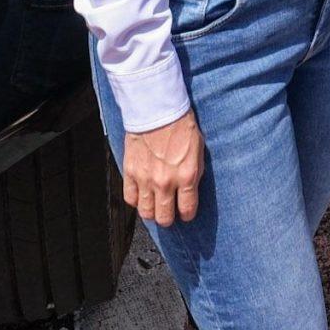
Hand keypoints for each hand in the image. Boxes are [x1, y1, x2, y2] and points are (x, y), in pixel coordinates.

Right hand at [123, 111, 204, 225]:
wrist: (157, 109)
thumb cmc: (180, 125)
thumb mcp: (198, 151)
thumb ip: (194, 174)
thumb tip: (190, 191)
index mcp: (187, 176)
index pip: (187, 210)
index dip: (187, 215)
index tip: (185, 213)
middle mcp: (166, 182)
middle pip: (164, 217)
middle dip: (168, 219)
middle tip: (169, 214)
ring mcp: (146, 179)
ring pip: (146, 212)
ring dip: (151, 213)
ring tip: (154, 207)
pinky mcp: (130, 172)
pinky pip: (130, 198)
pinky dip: (136, 200)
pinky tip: (142, 195)